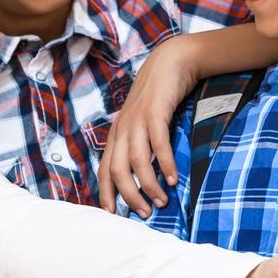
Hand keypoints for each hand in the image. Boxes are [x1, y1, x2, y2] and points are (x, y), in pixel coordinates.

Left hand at [98, 35, 200, 217]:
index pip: (104, 170)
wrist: (169, 63)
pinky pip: (158, 144)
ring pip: (136, 161)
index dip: (106, 193)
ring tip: (161, 201)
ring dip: (148, 185)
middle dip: (129, 196)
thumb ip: (139, 145)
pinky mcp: (155, 113)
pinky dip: (165, 164)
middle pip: (118, 171)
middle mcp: (123, 130)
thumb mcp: (142, 123)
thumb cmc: (157, 98)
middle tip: (144, 213)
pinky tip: (173, 179)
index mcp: (117, 135)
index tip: (114, 214)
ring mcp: (137, 121)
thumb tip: (145, 176)